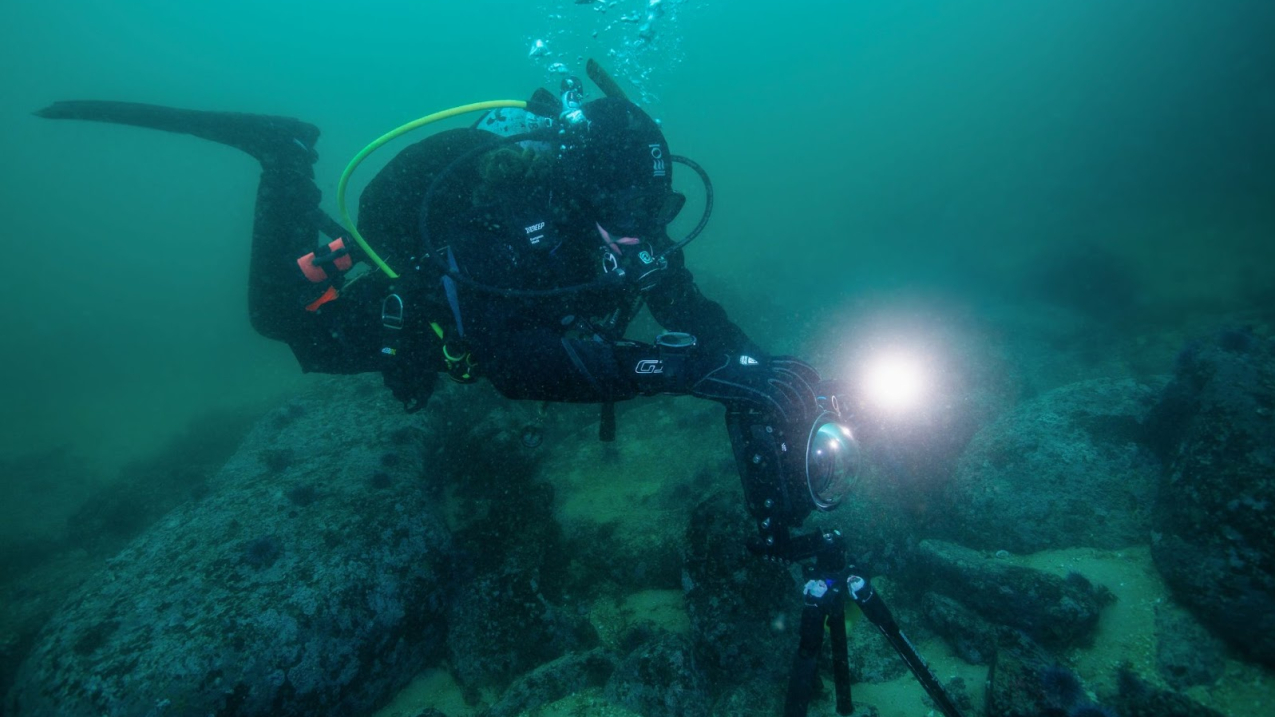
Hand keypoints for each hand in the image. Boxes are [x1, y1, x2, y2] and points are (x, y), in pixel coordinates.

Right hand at [689, 354, 821, 425]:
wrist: (702, 371)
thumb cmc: (719, 375)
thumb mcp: (742, 374)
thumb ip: (757, 381)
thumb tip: (768, 397)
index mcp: (764, 361)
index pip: (794, 364)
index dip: (809, 373)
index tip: (816, 383)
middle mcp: (765, 367)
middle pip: (796, 378)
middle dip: (808, 395)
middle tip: (812, 409)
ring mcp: (759, 376)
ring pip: (789, 390)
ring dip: (799, 405)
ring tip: (803, 418)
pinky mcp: (752, 388)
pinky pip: (775, 399)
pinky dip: (784, 410)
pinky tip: (787, 419)